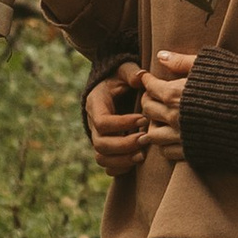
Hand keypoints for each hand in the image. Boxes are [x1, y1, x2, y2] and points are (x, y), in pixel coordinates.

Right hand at [84, 61, 146, 176]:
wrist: (111, 86)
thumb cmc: (120, 77)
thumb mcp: (124, 69)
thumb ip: (132, 73)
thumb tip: (141, 78)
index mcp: (96, 104)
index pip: (102, 122)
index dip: (122, 124)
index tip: (143, 120)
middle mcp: (92, 123)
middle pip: (100, 144)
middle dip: (124, 145)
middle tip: (145, 139)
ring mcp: (97, 137)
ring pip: (102, 157)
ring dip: (122, 160)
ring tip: (142, 155)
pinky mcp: (105, 147)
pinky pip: (106, 165)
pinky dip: (119, 168)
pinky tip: (136, 161)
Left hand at [140, 48, 196, 154]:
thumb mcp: (210, 64)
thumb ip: (182, 61)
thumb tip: (161, 56)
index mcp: (176, 94)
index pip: (150, 87)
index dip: (147, 80)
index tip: (148, 77)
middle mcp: (175, 117)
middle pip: (148, 110)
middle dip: (147, 100)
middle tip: (151, 95)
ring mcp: (183, 137)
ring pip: (153, 135)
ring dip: (152, 125)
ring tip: (158, 118)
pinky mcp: (193, 152)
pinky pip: (167, 152)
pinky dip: (164, 144)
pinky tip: (171, 136)